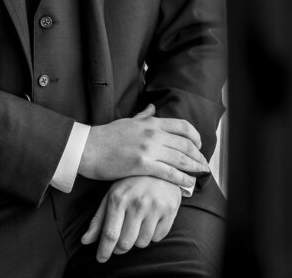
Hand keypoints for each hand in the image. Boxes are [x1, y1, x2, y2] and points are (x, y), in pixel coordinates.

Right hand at [79, 104, 208, 189]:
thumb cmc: (106, 136)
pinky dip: (182, 179)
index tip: (198, 145)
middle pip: (186, 144)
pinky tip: (189, 184)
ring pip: (181, 158)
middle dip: (198, 155)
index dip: (195, 136)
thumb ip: (143, 115)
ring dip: (195, 167)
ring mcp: (149, 149)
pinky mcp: (142, 165)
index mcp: (151, 122)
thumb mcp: (128, 121)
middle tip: (204, 164)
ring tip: (201, 174)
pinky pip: (169, 173)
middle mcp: (154, 134)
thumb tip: (153, 107)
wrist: (87, 148)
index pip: (183, 126)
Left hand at [80, 175, 183, 262]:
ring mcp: (156, 206)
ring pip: (142, 242)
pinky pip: (158, 237)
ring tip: (138, 225)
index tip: (101, 259)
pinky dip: (153, 234)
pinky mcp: (171, 209)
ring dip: (137, 240)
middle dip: (120, 248)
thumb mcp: (112, 195)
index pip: (110, 234)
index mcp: (119, 198)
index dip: (104, 250)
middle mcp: (138, 203)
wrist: (161, 166)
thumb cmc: (132, 183)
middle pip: (126, 243)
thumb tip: (85, 241)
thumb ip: (99, 219)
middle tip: (121, 242)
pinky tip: (151, 221)